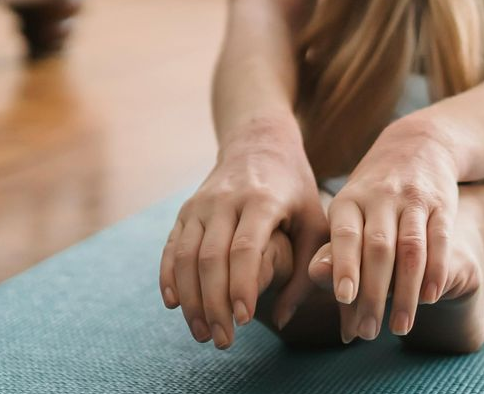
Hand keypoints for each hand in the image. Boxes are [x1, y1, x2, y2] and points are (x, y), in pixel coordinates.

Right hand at [160, 115, 325, 348]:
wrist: (259, 142)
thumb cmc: (295, 189)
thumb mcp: (314, 220)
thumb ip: (307, 269)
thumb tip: (285, 319)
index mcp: (262, 200)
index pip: (245, 248)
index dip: (242, 286)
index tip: (245, 321)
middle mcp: (226, 201)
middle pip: (211, 258)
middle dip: (214, 304)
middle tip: (223, 341)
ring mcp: (201, 204)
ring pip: (185, 257)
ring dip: (191, 300)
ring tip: (202, 333)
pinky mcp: (185, 211)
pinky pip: (170, 248)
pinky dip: (168, 278)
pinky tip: (175, 305)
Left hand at [308, 115, 460, 340]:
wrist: (419, 144)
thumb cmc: (373, 195)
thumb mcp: (349, 212)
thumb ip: (336, 253)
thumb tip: (323, 298)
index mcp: (349, 200)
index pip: (345, 235)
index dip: (345, 266)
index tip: (343, 298)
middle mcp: (381, 197)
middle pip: (379, 248)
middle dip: (373, 294)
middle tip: (368, 332)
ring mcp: (413, 200)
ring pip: (411, 248)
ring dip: (405, 292)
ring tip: (400, 327)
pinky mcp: (442, 204)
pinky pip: (440, 240)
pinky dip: (435, 270)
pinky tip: (430, 298)